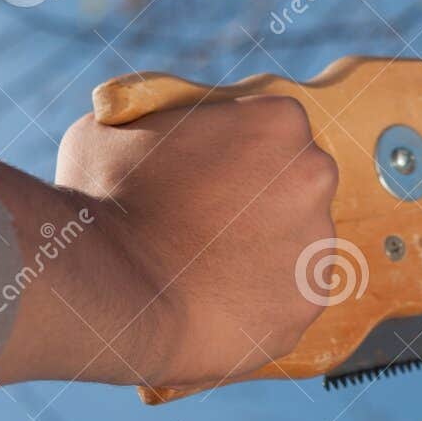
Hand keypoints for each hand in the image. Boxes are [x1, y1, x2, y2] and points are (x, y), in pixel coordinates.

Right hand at [0, 96, 338, 389]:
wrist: (108, 293)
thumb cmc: (104, 200)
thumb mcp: (118, 126)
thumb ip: (162, 118)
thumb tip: (164, 123)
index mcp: (278, 121)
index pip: (271, 127)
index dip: (233, 148)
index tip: (203, 170)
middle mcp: (313, 174)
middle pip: (294, 180)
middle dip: (257, 197)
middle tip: (203, 220)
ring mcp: (318, 242)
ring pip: (295, 240)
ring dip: (260, 249)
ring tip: (201, 267)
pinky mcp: (307, 301)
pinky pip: (286, 295)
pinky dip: (258, 300)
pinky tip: (213, 301)